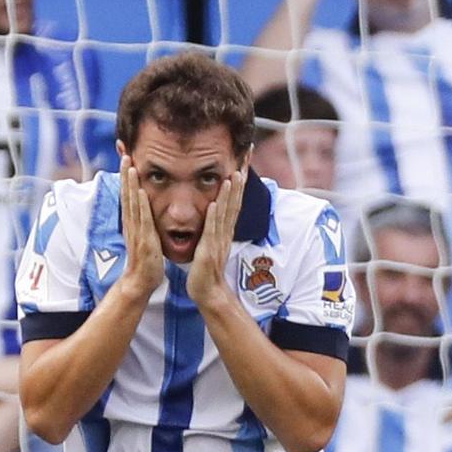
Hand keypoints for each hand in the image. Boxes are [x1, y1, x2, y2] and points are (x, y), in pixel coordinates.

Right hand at [117, 163, 163, 300]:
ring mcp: (136, 230)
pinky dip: (140, 204)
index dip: (126, 177)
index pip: (128, 194)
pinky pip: (142, 218)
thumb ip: (144, 222)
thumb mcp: (144, 236)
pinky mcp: (144, 239)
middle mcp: (132, 222)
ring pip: (132, 202)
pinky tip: (140, 191)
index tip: (126, 159)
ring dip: (130, 184)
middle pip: (126, 193)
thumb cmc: (146, 259)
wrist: (141, 280)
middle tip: (124, 153)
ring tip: (129, 165)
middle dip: (125, 174)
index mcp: (133, 221)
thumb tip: (144, 211)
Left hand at [188, 170, 245, 309]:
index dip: (239, 181)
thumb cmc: (206, 268)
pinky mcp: (209, 250)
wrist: (208, 291)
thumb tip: (214, 210)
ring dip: (230, 195)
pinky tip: (215, 203)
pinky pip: (212, 230)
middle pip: (236, 201)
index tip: (242, 162)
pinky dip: (214, 217)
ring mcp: (218, 240)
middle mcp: (225, 231)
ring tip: (234, 176)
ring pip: (227, 213)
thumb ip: (214, 226)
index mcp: (224, 228)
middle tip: (245, 160)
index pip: (234, 200)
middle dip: (240, 180)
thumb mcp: (211, 241)